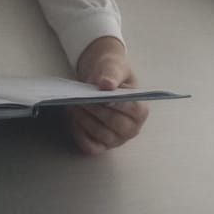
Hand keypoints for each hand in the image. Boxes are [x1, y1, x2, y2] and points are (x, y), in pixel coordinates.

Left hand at [68, 37, 147, 154]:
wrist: (99, 79)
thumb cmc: (111, 73)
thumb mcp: (114, 66)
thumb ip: (112, 74)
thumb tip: (107, 85)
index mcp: (140, 109)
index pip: (133, 110)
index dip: (118, 104)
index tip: (103, 96)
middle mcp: (131, 128)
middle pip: (115, 123)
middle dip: (96, 110)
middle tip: (82, 99)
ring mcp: (116, 139)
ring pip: (101, 135)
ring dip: (85, 120)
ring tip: (75, 105)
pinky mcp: (102, 145)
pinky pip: (90, 146)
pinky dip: (80, 134)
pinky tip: (74, 119)